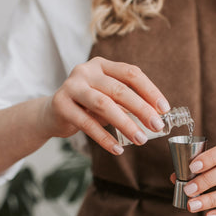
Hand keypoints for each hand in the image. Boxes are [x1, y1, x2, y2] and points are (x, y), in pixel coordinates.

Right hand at [41, 57, 170, 154]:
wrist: (51, 114)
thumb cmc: (87, 106)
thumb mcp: (108, 99)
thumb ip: (127, 103)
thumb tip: (156, 117)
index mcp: (102, 65)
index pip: (131, 73)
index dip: (150, 90)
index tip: (164, 109)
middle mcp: (86, 71)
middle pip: (119, 89)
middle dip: (141, 109)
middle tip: (157, 126)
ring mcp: (71, 86)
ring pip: (104, 104)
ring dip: (125, 124)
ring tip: (140, 140)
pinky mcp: (60, 105)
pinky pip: (87, 124)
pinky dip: (105, 138)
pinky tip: (118, 149)